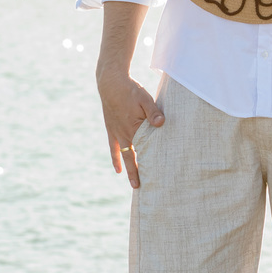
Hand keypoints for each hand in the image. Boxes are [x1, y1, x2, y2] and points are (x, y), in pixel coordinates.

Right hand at [97, 69, 164, 188]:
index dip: (152, 163)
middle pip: (133, 158)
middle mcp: (124, 135)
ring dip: (129, 169)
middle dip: (139, 173)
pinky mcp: (112, 129)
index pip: (145, 151)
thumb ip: (153, 112)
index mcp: (134, 129)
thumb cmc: (130, 90)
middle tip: (143, 189)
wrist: (110, 82)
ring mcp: (116, 133)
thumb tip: (162, 124)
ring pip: (124, 156)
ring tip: (134, 184)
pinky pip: (114, 148)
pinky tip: (118, 169)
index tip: (158, 177)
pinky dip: (116, 159)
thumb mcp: (145, 99)